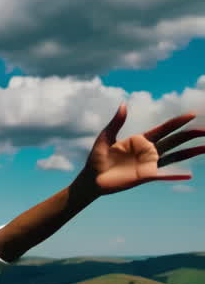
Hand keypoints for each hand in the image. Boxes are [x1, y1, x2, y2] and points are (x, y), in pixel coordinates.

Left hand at [82, 104, 204, 195]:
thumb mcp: (105, 137)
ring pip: (174, 157)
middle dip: (190, 135)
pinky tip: (189, 174)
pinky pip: (163, 175)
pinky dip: (176, 175)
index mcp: (140, 140)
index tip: (192, 114)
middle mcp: (148, 151)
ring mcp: (148, 164)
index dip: (177, 122)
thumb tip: (124, 104)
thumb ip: (116, 122)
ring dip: (190, 152)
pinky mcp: (145, 177)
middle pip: (174, 141)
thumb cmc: (97, 158)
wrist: (91, 179)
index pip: (164, 129)